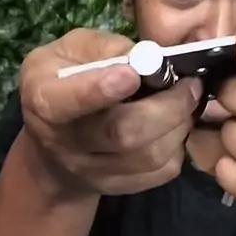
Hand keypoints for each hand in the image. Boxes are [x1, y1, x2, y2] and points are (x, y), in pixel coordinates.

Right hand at [19, 29, 201, 195]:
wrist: (52, 149)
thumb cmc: (62, 83)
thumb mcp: (67, 52)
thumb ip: (102, 48)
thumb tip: (145, 56)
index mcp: (45, 100)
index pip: (68, 101)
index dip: (100, 89)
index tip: (132, 74)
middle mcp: (65, 143)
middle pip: (123, 134)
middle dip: (167, 106)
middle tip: (190, 84)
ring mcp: (93, 172)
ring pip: (149, 156)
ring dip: (180, 124)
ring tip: (188, 100)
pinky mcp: (119, 187)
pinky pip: (161, 172)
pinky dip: (179, 145)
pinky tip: (177, 124)